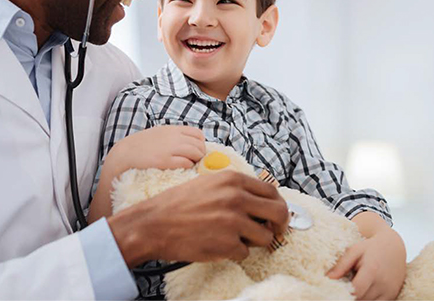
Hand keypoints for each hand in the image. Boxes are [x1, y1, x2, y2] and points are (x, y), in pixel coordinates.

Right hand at [105, 125, 205, 176]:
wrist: (126, 152)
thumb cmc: (143, 144)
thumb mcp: (160, 133)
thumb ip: (174, 136)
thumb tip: (190, 144)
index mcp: (172, 129)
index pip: (197, 133)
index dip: (201, 143)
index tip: (198, 150)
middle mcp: (173, 137)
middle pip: (198, 144)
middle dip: (201, 153)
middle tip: (197, 160)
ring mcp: (169, 148)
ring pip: (195, 152)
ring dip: (197, 160)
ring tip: (192, 164)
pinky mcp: (165, 160)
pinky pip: (186, 162)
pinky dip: (189, 165)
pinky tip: (184, 167)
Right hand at [108, 171, 289, 266]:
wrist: (153, 224)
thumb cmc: (177, 205)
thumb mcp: (208, 185)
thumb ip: (235, 190)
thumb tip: (261, 202)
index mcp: (233, 180)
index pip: (272, 191)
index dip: (278, 205)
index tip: (276, 215)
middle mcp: (236, 198)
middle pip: (278, 212)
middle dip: (280, 226)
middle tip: (274, 232)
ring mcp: (233, 222)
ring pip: (265, 237)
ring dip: (254, 241)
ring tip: (234, 239)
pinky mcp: (227, 244)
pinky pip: (245, 252)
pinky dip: (234, 253)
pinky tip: (217, 245)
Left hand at [327, 228, 406, 299]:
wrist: (394, 247)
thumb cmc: (371, 248)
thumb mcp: (354, 250)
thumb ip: (341, 265)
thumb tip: (328, 278)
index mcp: (372, 270)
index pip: (356, 290)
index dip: (344, 293)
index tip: (334, 290)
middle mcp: (383, 283)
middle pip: (361, 299)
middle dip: (349, 296)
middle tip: (341, 289)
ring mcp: (389, 291)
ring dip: (358, 299)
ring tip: (351, 290)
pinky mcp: (392, 296)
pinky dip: (367, 300)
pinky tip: (361, 292)